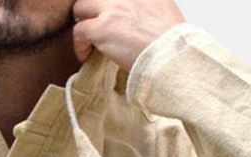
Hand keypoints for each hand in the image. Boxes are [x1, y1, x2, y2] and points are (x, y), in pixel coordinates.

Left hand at [71, 0, 185, 69]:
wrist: (171, 56)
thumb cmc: (171, 43)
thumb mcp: (164, 10)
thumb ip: (148, 6)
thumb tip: (139, 15)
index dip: (106, 4)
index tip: (106, 15)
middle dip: (91, 7)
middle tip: (93, 24)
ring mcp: (112, 8)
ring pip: (81, 7)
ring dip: (83, 22)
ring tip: (88, 40)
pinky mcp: (102, 28)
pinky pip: (79, 31)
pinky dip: (80, 45)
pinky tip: (86, 56)